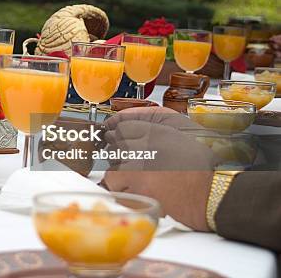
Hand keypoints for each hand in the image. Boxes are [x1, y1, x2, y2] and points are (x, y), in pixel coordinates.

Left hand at [102, 108, 217, 230]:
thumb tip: (131, 132)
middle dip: (120, 159)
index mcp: (157, 132)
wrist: (212, 194)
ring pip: (113, 172)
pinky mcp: (138, 189)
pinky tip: (142, 196)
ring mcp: (139, 169)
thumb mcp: (182, 138)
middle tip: (134, 169)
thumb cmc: (201, 169)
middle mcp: (145, 147)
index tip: (120, 145)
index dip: (120, 137)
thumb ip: (157, 132)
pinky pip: (118, 191)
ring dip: (122, 179)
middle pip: (114, 149)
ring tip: (140, 184)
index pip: (123, 128)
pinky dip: (126, 196)